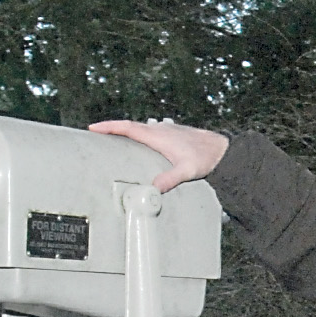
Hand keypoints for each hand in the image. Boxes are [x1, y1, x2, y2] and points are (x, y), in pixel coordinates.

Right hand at [89, 119, 230, 192]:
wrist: (222, 150)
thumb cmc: (205, 158)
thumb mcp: (186, 171)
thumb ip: (169, 179)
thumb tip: (153, 189)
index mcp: (158, 136)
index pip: (128, 127)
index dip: (109, 127)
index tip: (93, 128)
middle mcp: (160, 130)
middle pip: (130, 126)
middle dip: (112, 129)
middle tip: (96, 134)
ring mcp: (166, 130)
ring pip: (140, 128)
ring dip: (125, 132)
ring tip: (113, 139)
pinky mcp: (172, 134)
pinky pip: (149, 132)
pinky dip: (139, 135)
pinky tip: (140, 145)